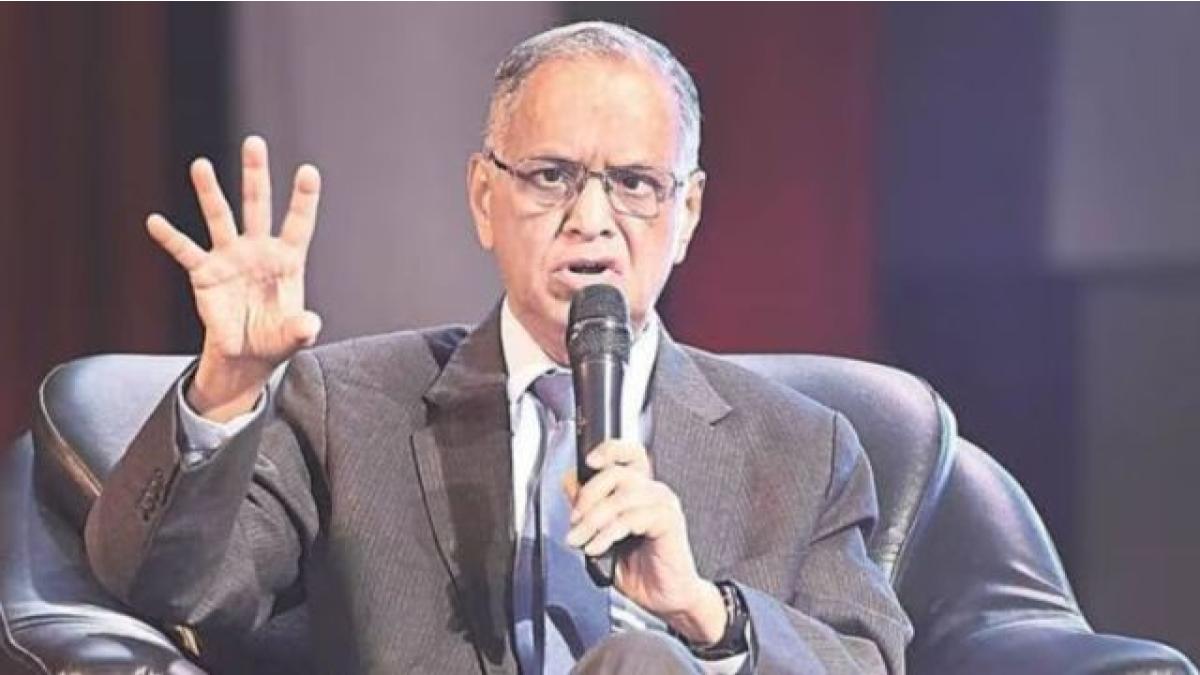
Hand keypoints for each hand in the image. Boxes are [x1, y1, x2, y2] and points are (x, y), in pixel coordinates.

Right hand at [147, 136, 321, 419]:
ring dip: (210, 192)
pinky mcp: (204, 273)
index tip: (308, 170)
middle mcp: (258, 251)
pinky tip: (155, 221)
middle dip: (255, 175)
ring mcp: (230, 258)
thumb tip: (310, 325)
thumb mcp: (292, 336)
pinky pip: (186, 252)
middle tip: (253, 142)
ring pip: (220, 218)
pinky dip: (170, 237)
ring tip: (202, 165)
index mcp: (287, 260)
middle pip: (257, 206)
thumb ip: (302, 328)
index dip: (303, 199)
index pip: (297, 223)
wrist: (246, 354)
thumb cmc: (274, 338)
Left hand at [564, 440, 727, 644]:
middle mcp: (653, 492)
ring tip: (581, 540)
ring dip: (593, 520)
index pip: (629, 454)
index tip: (588, 460)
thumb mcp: (603, 537)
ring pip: (621, 496)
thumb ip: (589, 510)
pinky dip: (608, 533)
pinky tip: (598, 547)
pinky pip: (631, 518)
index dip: (609, 450)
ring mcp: (663, 505)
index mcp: (640, 490)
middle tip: (574, 521)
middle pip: (617, 472)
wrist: (667, 598)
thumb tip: (570, 484)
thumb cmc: (641, 571)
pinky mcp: (669, 522)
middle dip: (587, 496)